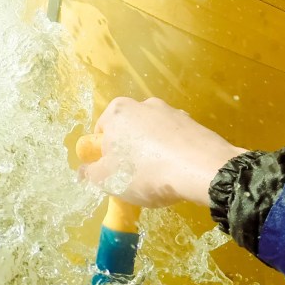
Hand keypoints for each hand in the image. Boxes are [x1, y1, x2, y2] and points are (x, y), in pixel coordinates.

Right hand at [77, 97, 247, 208]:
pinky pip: (176, 140)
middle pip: (129, 131)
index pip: (102, 130)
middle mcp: (145, 104)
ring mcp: (173, 112)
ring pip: (154, 135)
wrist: (200, 168)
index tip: (110, 172)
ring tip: (158, 178)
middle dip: (128, 151)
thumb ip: (90, 173)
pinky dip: (174, 153)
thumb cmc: (144, 171)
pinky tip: (177, 172)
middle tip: (132, 176)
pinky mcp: (194, 124)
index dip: (103, 153)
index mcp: (119, 111)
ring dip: (153, 152)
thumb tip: (85, 169)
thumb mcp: (106, 180)